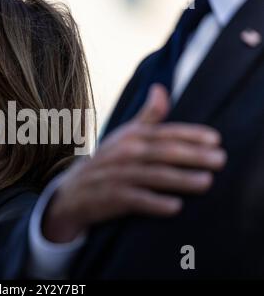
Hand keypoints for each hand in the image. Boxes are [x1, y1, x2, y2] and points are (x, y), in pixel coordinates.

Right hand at [43, 84, 226, 242]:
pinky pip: (135, 199)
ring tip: (206, 182)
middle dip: (193, 155)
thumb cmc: (107, 162)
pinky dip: (154, 203)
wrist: (74, 191)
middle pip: (162, 152)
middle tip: (220, 160)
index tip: (215, 139)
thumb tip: (160, 88)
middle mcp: (123, 153)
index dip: (190, 135)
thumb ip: (147, 116)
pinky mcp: (111, 197)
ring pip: (152, 175)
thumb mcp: (124, 136)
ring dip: (180, 179)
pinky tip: (175, 207)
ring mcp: (117, 175)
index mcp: (130, 137)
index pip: (164, 133)